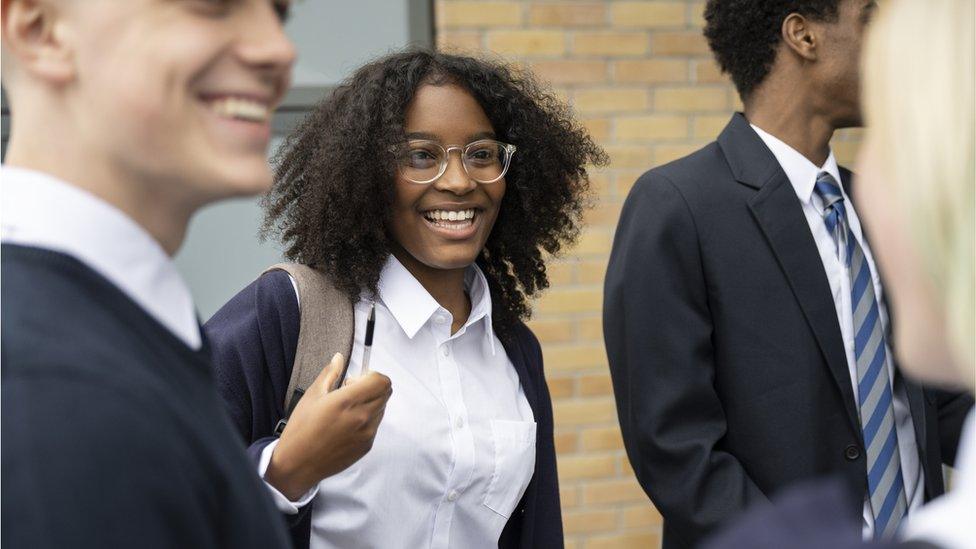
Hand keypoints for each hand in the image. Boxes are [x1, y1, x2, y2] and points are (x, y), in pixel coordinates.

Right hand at [265, 353, 391, 499]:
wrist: (298, 464)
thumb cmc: (301, 429)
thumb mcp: (312, 396)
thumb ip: (330, 373)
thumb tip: (339, 358)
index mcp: (347, 401)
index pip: (381, 381)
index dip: (372, 375)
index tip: (356, 380)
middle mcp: (361, 417)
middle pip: (386, 392)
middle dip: (372, 387)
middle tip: (351, 392)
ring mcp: (367, 433)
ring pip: (382, 408)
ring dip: (371, 403)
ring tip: (346, 410)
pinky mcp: (367, 446)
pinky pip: (376, 425)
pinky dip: (367, 419)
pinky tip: (346, 425)